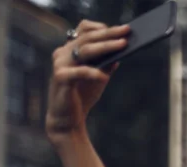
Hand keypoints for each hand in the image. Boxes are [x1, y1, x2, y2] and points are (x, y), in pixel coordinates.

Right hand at [46, 21, 129, 140]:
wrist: (68, 118)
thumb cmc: (83, 95)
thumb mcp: (100, 76)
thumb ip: (107, 62)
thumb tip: (123, 48)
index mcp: (71, 50)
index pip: (84, 30)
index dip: (102, 28)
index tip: (123, 29)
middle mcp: (63, 53)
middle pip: (87, 38)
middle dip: (109, 34)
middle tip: (126, 32)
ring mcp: (60, 64)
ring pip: (84, 50)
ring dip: (105, 47)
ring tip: (122, 46)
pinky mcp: (59, 78)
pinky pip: (78, 72)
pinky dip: (93, 73)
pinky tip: (104, 76)